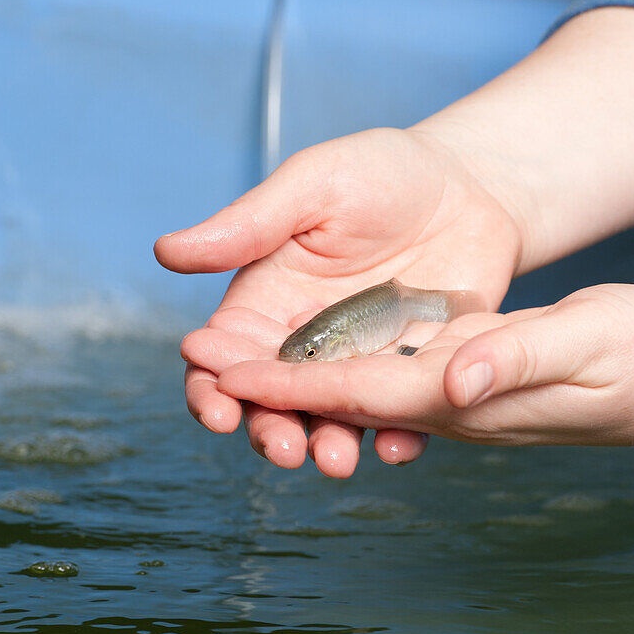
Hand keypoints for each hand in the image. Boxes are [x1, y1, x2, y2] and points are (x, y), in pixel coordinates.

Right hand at [155, 127, 523, 475]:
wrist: (467, 184)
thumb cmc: (379, 172)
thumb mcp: (312, 186)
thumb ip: (248, 225)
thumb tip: (165, 252)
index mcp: (266, 301)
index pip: (225, 357)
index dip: (213, 387)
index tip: (218, 409)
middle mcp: (308, 343)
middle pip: (275, 401)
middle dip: (271, 429)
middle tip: (286, 447)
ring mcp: (362, 363)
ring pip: (334, 418)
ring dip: (329, 446)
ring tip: (336, 461)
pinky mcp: (413, 373)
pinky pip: (402, 414)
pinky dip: (398, 436)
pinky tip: (397, 446)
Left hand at [211, 284, 633, 446]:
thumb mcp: (592, 340)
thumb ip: (519, 356)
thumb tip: (450, 380)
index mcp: (473, 396)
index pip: (363, 394)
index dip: (292, 384)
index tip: (227, 373)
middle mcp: (458, 403)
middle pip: (348, 401)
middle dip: (275, 392)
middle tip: (200, 371)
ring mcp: (465, 394)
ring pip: (364, 391)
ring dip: (300, 383)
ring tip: (234, 366)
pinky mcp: (475, 375)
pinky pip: (397, 376)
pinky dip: (346, 368)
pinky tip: (316, 355)